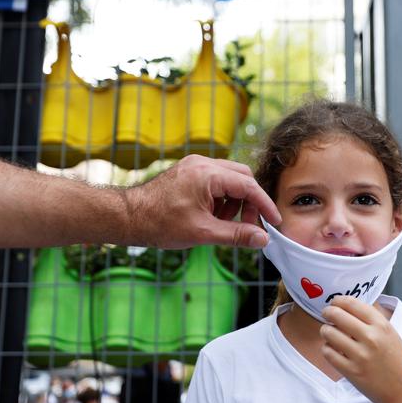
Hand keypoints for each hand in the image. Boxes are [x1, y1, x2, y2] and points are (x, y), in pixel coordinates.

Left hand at [123, 154, 280, 248]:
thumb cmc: (160, 224)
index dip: (263, 205)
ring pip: (229, 179)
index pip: (248, 185)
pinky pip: (215, 180)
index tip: (273, 221)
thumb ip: (236, 235)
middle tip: (247, 226)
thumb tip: (262, 239)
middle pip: (241, 177)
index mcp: (207, 174)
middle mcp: (202, 163)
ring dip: (233, 201)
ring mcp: (194, 166)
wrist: (128, 217)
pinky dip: (220, 198)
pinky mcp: (188, 172)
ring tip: (221, 223)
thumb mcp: (203, 233)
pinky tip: (210, 216)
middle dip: (248, 202)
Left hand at [319, 296, 401, 402]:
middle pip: (337, 315)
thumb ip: (371, 320)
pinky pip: (327, 352)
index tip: (334, 302)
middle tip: (327, 314)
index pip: (352, 303)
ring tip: (329, 333)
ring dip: (325, 331)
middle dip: (327, 312)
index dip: (338, 300)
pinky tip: (332, 349)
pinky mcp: (351, 371)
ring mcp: (360, 355)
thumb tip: (347, 306)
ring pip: (328, 332)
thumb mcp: (390, 333)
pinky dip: (327, 348)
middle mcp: (371, 338)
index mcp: (381, 325)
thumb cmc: (396, 360)